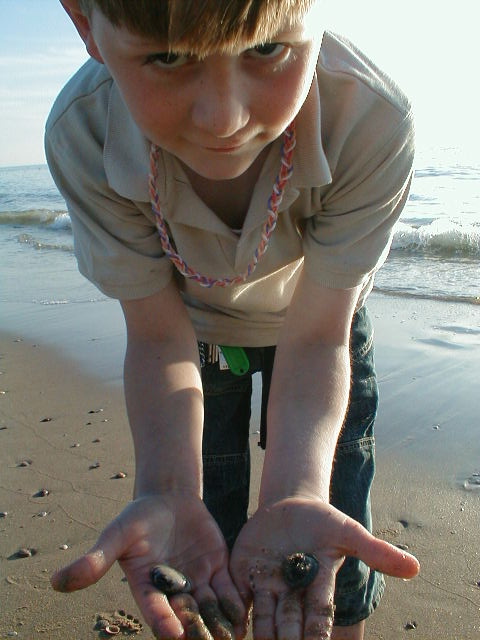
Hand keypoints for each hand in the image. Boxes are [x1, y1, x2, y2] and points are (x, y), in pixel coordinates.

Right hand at [51, 494, 246, 638]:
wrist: (168, 498)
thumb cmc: (137, 517)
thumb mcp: (117, 534)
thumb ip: (95, 559)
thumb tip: (55, 582)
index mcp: (147, 587)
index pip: (155, 609)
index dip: (163, 621)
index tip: (173, 633)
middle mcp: (173, 591)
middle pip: (187, 616)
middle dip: (198, 632)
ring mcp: (197, 581)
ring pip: (212, 608)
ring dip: (222, 624)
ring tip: (234, 637)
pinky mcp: (217, 569)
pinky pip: (229, 589)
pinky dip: (238, 602)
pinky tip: (248, 613)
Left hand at [230, 497, 419, 638]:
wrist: (291, 505)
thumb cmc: (325, 522)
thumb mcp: (349, 533)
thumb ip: (376, 551)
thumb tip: (415, 568)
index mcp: (317, 585)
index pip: (318, 617)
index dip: (317, 636)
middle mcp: (291, 592)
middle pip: (288, 624)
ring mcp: (265, 584)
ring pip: (262, 617)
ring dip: (259, 636)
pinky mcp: (244, 572)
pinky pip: (236, 595)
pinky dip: (231, 611)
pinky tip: (225, 627)